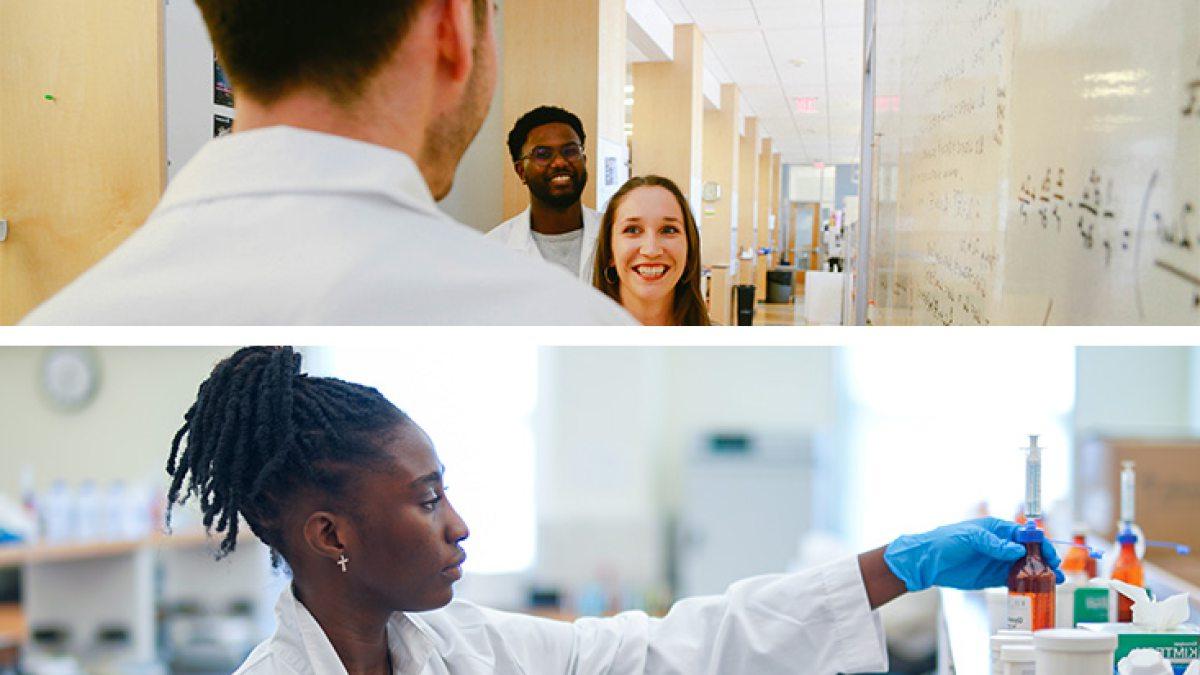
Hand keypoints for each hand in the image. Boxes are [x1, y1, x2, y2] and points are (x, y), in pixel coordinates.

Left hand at [883, 517, 1063, 591]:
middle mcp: (1001, 545)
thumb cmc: (946, 541)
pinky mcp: (993, 577)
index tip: (1049, 554)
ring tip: (1055, 582)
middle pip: (1030, 552)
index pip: (1025, 535)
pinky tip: (1038, 589)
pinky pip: (1014, 580)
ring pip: (1025, 567)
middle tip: (1056, 570)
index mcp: (997, 530)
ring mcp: (998, 561)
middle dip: (1045, 560)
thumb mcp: (970, 537)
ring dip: (1040, 573)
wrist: (928, 561)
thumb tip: (1017, 549)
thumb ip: (994, 543)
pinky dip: (1026, 584)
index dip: (1040, 543)